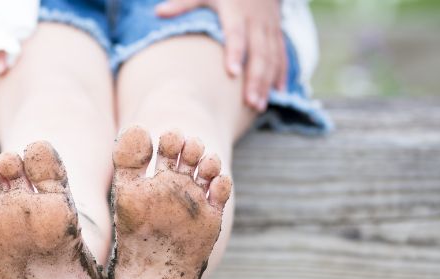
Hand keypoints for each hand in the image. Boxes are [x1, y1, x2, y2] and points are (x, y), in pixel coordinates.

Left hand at [155, 0, 286, 110]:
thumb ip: (183, 3)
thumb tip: (158, 12)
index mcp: (236, 10)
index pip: (236, 34)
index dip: (235, 52)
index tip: (232, 73)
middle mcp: (256, 21)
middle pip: (258, 52)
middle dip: (255, 78)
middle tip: (249, 103)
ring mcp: (269, 28)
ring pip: (272, 57)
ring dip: (267, 82)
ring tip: (258, 106)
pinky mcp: (277, 32)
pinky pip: (281, 54)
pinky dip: (281, 73)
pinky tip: (277, 92)